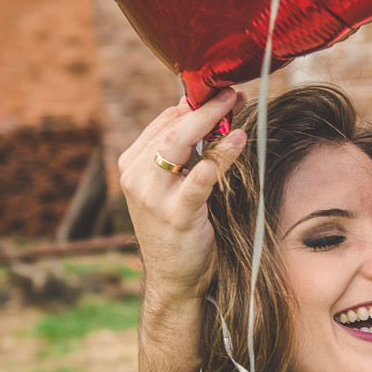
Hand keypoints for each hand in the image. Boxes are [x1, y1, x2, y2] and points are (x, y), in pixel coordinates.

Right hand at [118, 89, 246, 296]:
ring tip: (235, 106)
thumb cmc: (178, 229)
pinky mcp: (175, 215)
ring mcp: (153, 198)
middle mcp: (136, 178)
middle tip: (231, 92)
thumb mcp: (172, 187)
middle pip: (170, 129)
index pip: (162, 122)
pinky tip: (239, 141)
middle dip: (203, 107)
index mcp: (133, 166)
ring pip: (178, 145)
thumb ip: (182, 155)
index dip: (192, 104)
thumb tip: (204, 114)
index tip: (219, 93)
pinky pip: (199, 178)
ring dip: (210, 122)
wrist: (174, 279)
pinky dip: (221, 156)